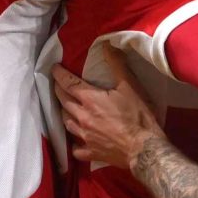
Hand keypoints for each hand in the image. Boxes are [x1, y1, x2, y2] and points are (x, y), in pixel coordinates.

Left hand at [53, 45, 164, 168]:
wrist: (143, 148)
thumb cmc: (138, 116)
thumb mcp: (130, 86)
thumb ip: (117, 65)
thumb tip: (107, 45)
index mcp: (89, 99)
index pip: (68, 83)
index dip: (59, 75)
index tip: (53, 68)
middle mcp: (81, 117)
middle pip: (63, 102)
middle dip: (59, 91)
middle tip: (58, 85)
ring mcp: (84, 136)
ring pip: (66, 123)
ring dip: (65, 113)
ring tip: (66, 108)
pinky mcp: (90, 152)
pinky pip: (75, 147)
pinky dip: (74, 142)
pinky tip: (78, 139)